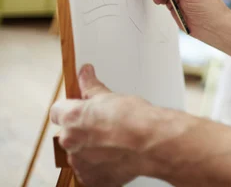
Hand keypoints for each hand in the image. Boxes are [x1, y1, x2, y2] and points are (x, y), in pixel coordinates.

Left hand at [50, 65, 155, 185]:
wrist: (152, 143)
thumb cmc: (135, 120)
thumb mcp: (111, 96)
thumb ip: (92, 87)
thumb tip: (85, 74)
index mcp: (71, 118)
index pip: (58, 111)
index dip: (72, 108)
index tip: (83, 108)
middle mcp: (70, 141)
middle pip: (69, 134)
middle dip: (84, 130)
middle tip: (106, 125)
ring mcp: (80, 162)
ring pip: (80, 153)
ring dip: (92, 149)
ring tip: (116, 142)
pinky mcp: (93, 179)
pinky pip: (91, 171)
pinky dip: (102, 165)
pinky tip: (118, 155)